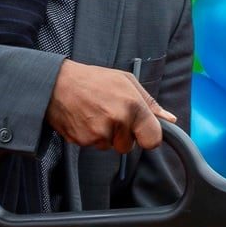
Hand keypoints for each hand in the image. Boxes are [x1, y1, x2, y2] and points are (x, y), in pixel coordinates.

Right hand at [45, 60, 175, 153]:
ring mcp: (99, 133)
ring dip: (106, 135)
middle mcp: (117, 121)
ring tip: (95, 113)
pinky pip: (94, 146)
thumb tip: (169, 119)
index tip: (142, 131)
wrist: (56, 84)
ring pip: (111, 146)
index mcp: (132, 105)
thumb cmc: (92, 80)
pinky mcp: (83, 141)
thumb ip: (149, 103)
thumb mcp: (125, 81)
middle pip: (129, 146)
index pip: (153, 139)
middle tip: (110, 114)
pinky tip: (84, 119)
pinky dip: (91, 136)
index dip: (148, 137)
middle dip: (122, 135)